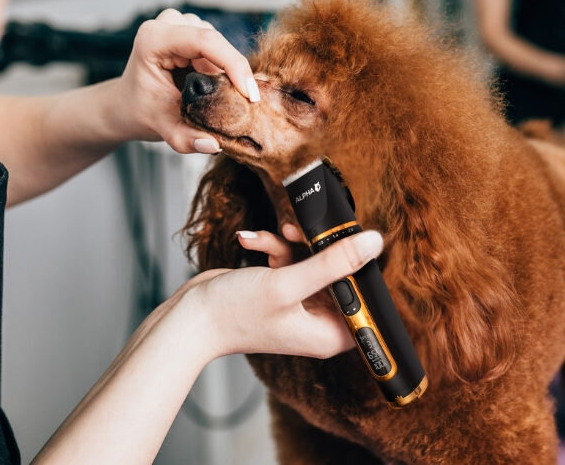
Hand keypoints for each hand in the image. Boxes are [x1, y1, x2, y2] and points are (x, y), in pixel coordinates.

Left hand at [112, 9, 258, 153]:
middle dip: (234, 74)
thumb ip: (185, 138)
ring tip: (222, 99)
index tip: (249, 96)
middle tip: (244, 105)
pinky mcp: (192, 31)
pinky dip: (224, 70)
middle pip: (217, 43)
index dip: (233, 65)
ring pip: (221, 46)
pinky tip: (217, 88)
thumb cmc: (141, 110)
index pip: (205, 42)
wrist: (128, 105)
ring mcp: (182, 24)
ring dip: (228, 73)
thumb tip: (213, 145)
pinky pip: (219, 49)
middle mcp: (168, 23)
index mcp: (153, 38)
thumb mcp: (162, 127)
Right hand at [183, 227, 383, 358]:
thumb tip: (373, 242)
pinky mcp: (281, 287)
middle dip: (321, 248)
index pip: (367, 300)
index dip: (363, 269)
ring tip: (277, 233)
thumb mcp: (288, 284)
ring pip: (313, 259)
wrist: (191, 315)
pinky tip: (252, 240)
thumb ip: (332, 263)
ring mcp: (299, 302)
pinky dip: (273, 246)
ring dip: (292, 242)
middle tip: (306, 232)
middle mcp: (318, 320)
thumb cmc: (234, 314)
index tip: (352, 240)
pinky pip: (290, 258)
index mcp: (330, 333)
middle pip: (340, 273)